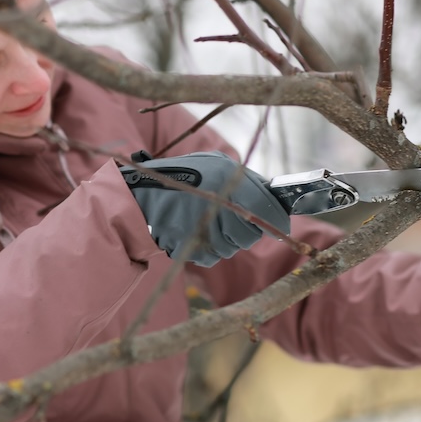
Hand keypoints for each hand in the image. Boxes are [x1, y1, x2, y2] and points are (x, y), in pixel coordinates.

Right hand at [120, 151, 290, 267]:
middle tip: (225, 217)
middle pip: (250, 234)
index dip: (277, 220)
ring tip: (203, 221)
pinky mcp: (191, 247)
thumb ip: (245, 180)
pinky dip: (206, 248)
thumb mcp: (213, 164)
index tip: (281, 226)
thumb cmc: (180, 177)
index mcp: (226, 176)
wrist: (139, 196)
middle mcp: (217, 202)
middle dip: (244, 230)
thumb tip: (274, 197)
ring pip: (232, 247)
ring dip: (223, 239)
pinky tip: (193, 232)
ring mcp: (204, 227)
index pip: (268, 208)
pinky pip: (213, 257)